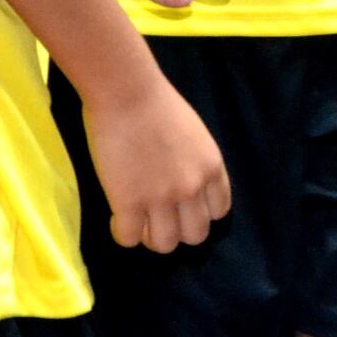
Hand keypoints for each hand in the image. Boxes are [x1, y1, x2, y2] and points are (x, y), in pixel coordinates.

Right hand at [80, 81, 230, 252]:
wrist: (126, 92)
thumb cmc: (157, 102)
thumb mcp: (195, 134)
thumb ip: (195, 163)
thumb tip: (184, 185)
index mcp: (211, 168)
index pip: (219, 212)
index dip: (199, 213)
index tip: (182, 208)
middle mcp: (192, 188)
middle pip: (195, 236)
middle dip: (177, 230)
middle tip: (158, 218)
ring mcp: (161, 199)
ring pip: (164, 245)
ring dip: (150, 237)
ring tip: (137, 220)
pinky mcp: (129, 203)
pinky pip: (129, 239)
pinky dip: (122, 233)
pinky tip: (117, 217)